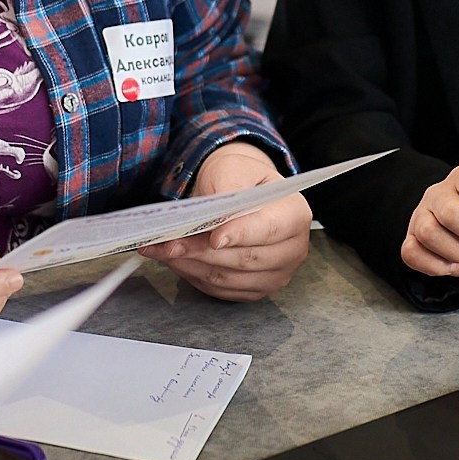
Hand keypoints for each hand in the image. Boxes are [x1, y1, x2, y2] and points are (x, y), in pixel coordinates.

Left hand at [141, 142, 308, 300]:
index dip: (240, 235)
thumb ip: (228, 189)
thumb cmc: (238, 177)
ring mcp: (275, 275)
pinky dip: (193, 276)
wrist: (237, 191)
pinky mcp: (254, 290)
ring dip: (191, 265)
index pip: (269, 230)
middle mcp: (292, 249)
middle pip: (245, 259)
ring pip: (228, 278)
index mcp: (295, 214)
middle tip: (170, 243)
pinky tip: (176, 260)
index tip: (214, 237)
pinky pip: (220, 290)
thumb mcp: (232, 169)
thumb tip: (217, 218)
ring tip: (164, 250)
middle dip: (203, 251)